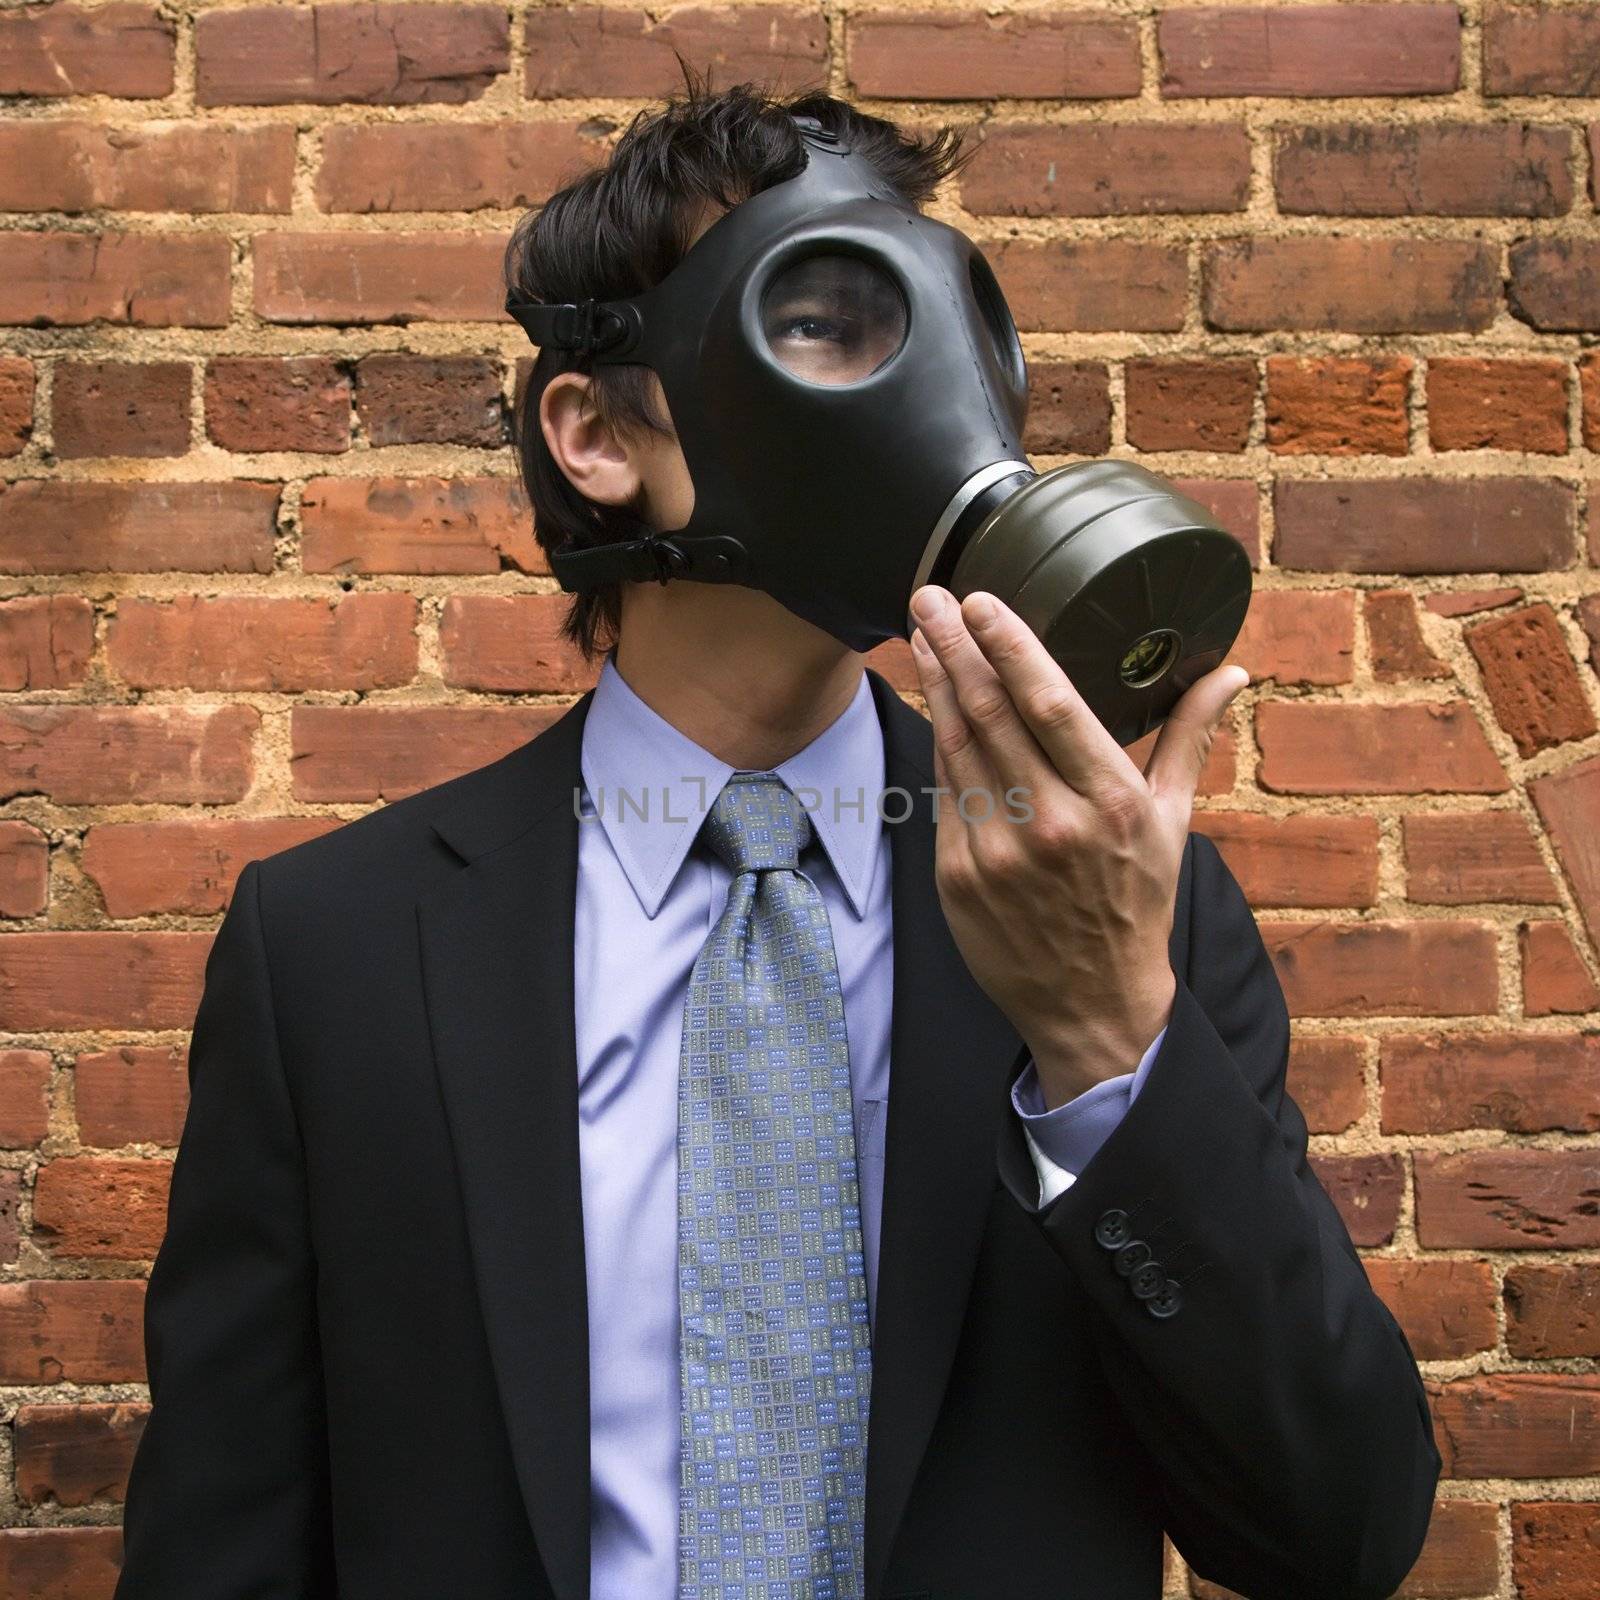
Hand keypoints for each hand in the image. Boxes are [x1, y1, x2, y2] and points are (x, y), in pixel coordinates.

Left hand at [907, 584, 1248, 1108]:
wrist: (1093, 1004)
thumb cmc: (1136, 903)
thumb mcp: (1173, 822)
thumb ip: (1189, 738)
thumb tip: (1232, 673)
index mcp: (1112, 802)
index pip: (1050, 704)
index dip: (1010, 648)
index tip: (981, 602)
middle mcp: (1053, 823)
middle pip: (990, 715)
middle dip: (955, 648)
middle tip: (929, 594)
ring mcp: (999, 852)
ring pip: (956, 747)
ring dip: (935, 683)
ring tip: (921, 632)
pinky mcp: (958, 877)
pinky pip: (944, 793)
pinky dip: (935, 742)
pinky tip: (929, 700)